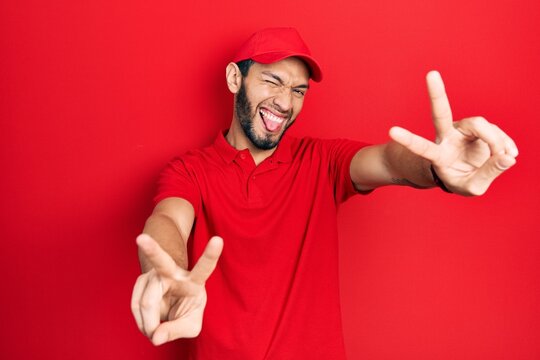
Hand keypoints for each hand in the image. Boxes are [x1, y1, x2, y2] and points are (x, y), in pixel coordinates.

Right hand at [131, 234, 222, 344]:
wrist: (171, 301)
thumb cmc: (186, 309)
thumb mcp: (191, 325)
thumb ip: (176, 331)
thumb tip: (155, 336)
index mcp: (195, 280)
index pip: (205, 267)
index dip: (211, 254)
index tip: (218, 239)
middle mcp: (173, 272)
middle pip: (161, 260)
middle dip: (151, 249)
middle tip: (141, 239)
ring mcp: (155, 274)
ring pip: (146, 302)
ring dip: (149, 324)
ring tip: (158, 329)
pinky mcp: (141, 281)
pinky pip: (136, 306)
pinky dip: (142, 322)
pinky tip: (150, 323)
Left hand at [389, 71, 517, 195]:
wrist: (468, 174)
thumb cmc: (462, 181)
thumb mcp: (473, 187)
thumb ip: (489, 173)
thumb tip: (508, 158)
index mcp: (437, 155)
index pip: (421, 147)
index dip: (408, 139)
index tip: (392, 131)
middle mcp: (446, 136)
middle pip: (441, 113)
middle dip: (436, 92)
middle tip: (431, 74)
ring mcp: (462, 129)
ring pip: (481, 125)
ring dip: (497, 143)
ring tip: (504, 159)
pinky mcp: (477, 127)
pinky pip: (495, 131)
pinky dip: (505, 144)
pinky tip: (509, 155)